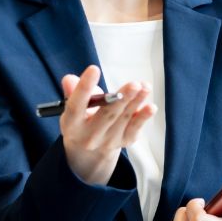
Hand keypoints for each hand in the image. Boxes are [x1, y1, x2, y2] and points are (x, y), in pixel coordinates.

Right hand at [59, 65, 155, 185]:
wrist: (89, 151)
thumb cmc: (81, 121)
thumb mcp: (73, 108)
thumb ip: (72, 91)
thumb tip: (70, 79)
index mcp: (72, 125)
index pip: (77, 106)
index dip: (84, 87)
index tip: (94, 69)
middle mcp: (89, 136)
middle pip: (106, 115)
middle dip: (121, 98)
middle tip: (133, 84)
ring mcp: (108, 141)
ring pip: (123, 118)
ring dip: (136, 101)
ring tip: (144, 87)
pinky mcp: (123, 142)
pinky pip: (134, 129)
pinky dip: (143, 118)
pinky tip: (151, 107)